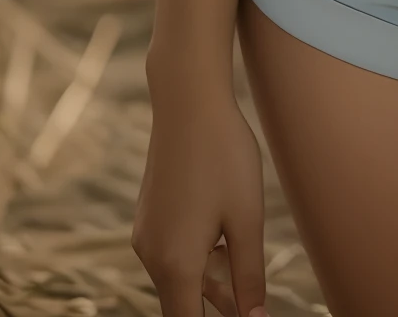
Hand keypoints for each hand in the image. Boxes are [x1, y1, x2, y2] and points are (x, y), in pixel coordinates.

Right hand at [132, 81, 268, 316]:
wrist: (189, 102)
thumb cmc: (224, 156)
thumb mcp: (247, 219)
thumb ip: (249, 276)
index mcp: (175, 264)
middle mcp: (151, 255)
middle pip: (182, 303)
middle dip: (217, 308)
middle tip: (251, 307)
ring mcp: (146, 235)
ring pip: (179, 277)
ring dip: (210, 283)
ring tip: (244, 284)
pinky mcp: (150, 217)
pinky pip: (173, 253)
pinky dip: (198, 259)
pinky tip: (225, 243)